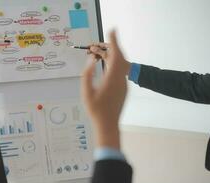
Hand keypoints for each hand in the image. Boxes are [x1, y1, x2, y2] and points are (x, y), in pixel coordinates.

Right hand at [82, 30, 127, 149]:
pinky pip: (119, 72)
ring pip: (119, 65)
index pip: (115, 55)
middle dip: (110, 47)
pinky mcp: (123, 88)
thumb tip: (91, 60)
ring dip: (110, 57)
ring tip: (98, 54)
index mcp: (111, 78)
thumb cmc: (95, 110)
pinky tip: (105, 65)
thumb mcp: (86, 92)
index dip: (114, 42)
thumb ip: (87, 74)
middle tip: (97, 44)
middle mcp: (120, 79)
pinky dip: (113, 65)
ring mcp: (123, 84)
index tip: (112, 30)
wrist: (108, 124)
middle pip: (118, 58)